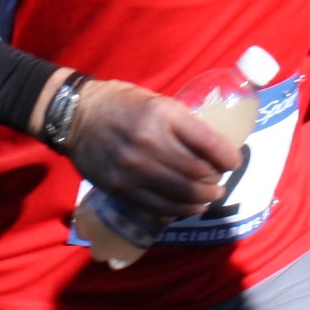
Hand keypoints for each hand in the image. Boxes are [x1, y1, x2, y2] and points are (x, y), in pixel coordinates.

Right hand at [67, 76, 244, 218]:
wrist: (75, 116)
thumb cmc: (121, 103)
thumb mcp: (156, 100)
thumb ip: (181, 123)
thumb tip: (213, 146)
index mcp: (162, 114)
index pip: (208, 142)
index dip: (228, 157)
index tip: (234, 161)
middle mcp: (150, 142)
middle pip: (198, 173)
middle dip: (216, 180)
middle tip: (220, 181)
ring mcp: (134, 169)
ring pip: (182, 194)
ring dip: (202, 198)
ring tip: (209, 196)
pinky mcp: (122, 188)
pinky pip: (159, 206)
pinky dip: (180, 209)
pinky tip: (189, 206)